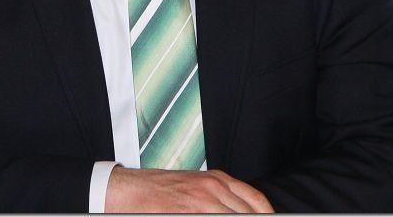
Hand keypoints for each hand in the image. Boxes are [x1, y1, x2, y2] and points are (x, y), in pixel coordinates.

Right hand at [105, 166, 273, 212]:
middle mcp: (214, 187)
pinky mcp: (188, 211)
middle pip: (249, 214)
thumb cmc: (159, 192)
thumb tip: (242, 210)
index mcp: (219, 180)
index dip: (267, 215)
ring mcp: (202, 201)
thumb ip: (221, 200)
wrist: (125, 190)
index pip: (258, 204)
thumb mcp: (196, 188)